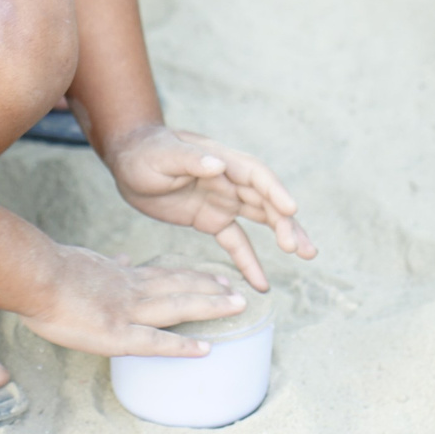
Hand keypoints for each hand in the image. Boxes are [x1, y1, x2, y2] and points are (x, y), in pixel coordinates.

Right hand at [17, 246, 251, 357]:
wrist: (34, 276)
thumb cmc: (48, 270)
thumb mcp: (86, 259)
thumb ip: (108, 263)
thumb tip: (121, 257)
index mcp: (121, 276)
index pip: (164, 275)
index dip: (192, 277)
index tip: (215, 277)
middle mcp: (131, 290)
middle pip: (179, 287)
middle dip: (211, 289)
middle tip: (239, 291)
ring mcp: (126, 312)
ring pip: (177, 307)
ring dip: (209, 306)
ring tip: (237, 306)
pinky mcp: (116, 335)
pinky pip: (156, 342)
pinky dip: (182, 346)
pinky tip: (205, 350)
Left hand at [104, 125, 316, 289]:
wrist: (128, 161)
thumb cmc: (146, 151)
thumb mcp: (163, 154)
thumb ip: (190, 159)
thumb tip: (219, 164)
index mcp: (222, 159)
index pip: (256, 175)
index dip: (275, 191)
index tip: (291, 209)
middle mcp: (229, 179)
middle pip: (266, 200)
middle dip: (285, 222)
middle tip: (299, 248)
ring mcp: (223, 200)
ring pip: (260, 219)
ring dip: (284, 235)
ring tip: (306, 254)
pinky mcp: (211, 218)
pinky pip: (235, 241)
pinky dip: (249, 260)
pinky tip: (262, 282)